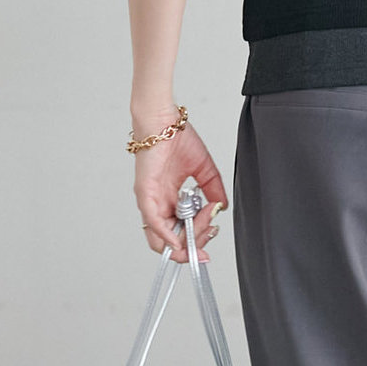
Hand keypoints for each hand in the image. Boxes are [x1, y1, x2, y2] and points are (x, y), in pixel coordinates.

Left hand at [131, 115, 228, 261]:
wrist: (164, 121)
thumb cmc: (178, 140)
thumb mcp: (204, 171)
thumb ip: (213, 191)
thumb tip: (221, 208)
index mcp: (170, 200)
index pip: (180, 232)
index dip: (196, 239)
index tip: (214, 231)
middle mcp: (159, 204)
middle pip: (171, 242)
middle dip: (194, 244)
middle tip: (210, 231)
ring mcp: (150, 201)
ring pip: (163, 238)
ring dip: (186, 241)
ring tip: (203, 230)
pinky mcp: (146, 194)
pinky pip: (153, 222)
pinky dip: (167, 236)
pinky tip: (179, 240)